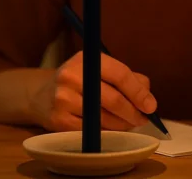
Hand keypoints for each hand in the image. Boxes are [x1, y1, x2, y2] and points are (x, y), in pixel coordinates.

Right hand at [29, 51, 156, 131]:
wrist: (41, 95)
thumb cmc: (80, 81)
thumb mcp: (100, 70)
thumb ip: (128, 78)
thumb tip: (148, 98)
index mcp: (86, 59)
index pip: (120, 74)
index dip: (138, 92)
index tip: (151, 106)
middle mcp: (71, 76)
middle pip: (113, 99)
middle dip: (132, 112)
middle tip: (143, 119)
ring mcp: (63, 98)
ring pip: (103, 118)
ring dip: (122, 124)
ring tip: (129, 123)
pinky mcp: (58, 120)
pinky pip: (91, 131)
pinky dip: (106, 132)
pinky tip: (110, 128)